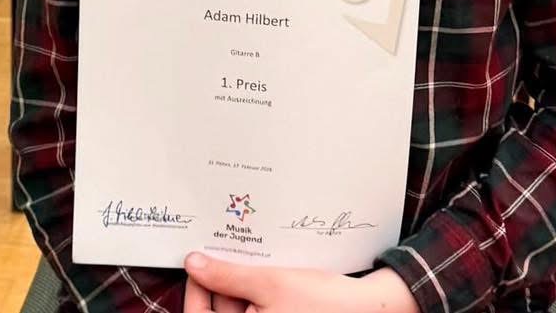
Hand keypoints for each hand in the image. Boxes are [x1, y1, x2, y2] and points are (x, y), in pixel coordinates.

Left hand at [184, 254, 416, 312]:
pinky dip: (254, 291)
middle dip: (220, 282)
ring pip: (238, 308)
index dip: (195, 289)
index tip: (195, 261)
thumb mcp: (268, 283)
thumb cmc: (320, 303)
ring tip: (248, 256)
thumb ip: (227, 276)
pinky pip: (255, 309)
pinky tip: (262, 269)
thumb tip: (194, 264)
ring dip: (239, 284)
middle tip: (222, 248)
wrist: (361, 308)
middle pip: (220, 312)